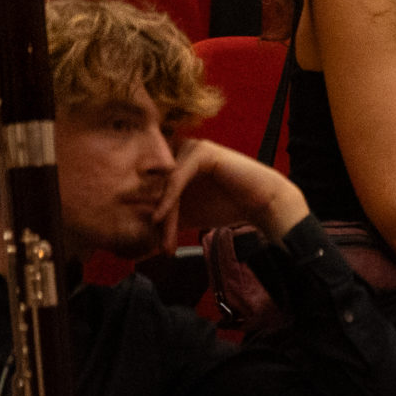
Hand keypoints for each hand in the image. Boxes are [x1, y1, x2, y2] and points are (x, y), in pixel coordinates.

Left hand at [149, 139, 309, 248]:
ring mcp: (190, 148)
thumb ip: (164, 218)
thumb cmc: (226, 205)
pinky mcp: (201, 151)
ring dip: (164, 214)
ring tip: (165, 241)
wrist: (261, 202)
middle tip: (158, 247)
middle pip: (157, 187)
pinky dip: (169, 199)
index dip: (148, 215)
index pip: (152, 188)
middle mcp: (180, 151)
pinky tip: (161, 218)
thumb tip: (135, 238)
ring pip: (166, 185)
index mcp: (175, 162)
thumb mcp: (186, 214)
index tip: (149, 244)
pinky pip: (178, 178)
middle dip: (155, 219)